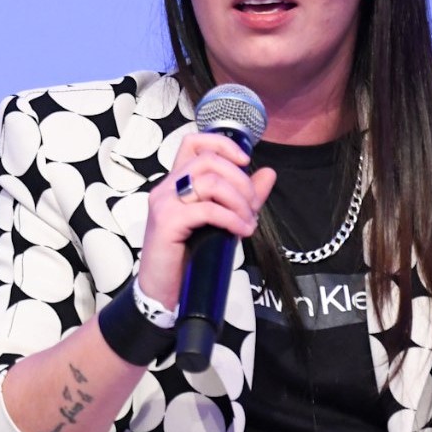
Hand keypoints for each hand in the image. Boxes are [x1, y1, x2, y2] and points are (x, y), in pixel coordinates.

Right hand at [138, 132, 278, 309]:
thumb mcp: (222, 220)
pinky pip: (207, 210)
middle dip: (240, 180)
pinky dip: (232, 219)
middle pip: (209, 161)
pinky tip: (242, 231)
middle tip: (252, 206)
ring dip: (239, 201)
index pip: (194, 142)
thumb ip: (244, 196)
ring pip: (210, 182)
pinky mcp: (167, 221)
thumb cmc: (187, 256)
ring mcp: (164, 202)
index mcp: (177, 182)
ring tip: (248, 222)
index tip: (245, 161)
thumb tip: (268, 173)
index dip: (222, 143)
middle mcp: (167, 186)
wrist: (163, 289)